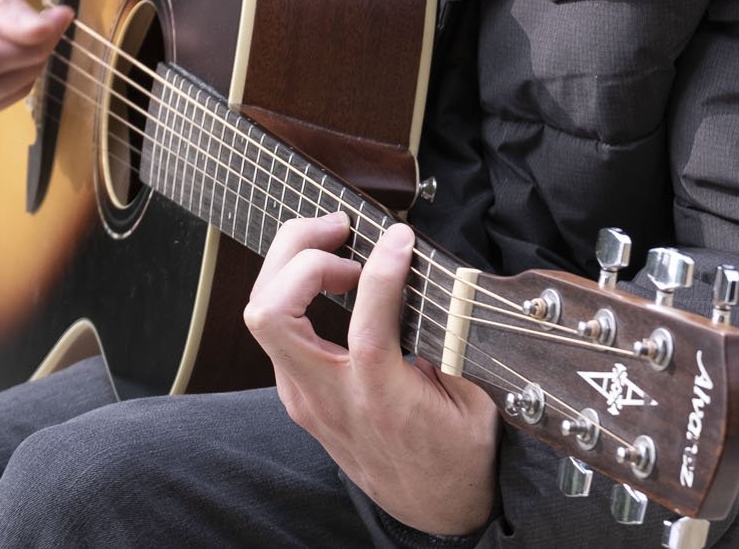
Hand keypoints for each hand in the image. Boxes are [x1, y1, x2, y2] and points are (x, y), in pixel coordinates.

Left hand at [248, 213, 499, 538]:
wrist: (431, 507)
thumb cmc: (458, 453)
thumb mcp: (476, 399)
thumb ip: (455, 342)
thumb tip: (440, 285)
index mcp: (382, 402)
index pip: (367, 327)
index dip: (383, 271)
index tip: (401, 239)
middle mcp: (329, 398)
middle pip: (274, 312)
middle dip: (301, 254)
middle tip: (343, 231)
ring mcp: (304, 397)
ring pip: (262, 315)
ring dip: (290, 266)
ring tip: (335, 245)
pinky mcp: (299, 394)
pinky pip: (277, 330)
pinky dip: (294, 289)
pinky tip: (332, 277)